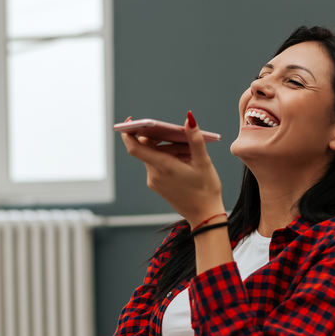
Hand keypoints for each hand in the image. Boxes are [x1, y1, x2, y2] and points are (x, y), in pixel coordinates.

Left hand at [121, 111, 224, 228]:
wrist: (205, 216)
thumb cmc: (206, 190)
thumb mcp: (204, 161)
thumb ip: (195, 138)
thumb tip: (189, 119)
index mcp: (163, 167)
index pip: (134, 148)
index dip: (128, 132)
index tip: (130, 121)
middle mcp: (154, 174)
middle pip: (147, 148)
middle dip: (162, 139)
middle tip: (181, 138)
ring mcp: (154, 181)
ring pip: (154, 156)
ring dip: (168, 149)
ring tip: (189, 155)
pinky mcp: (157, 185)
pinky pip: (157, 165)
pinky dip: (168, 159)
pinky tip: (185, 162)